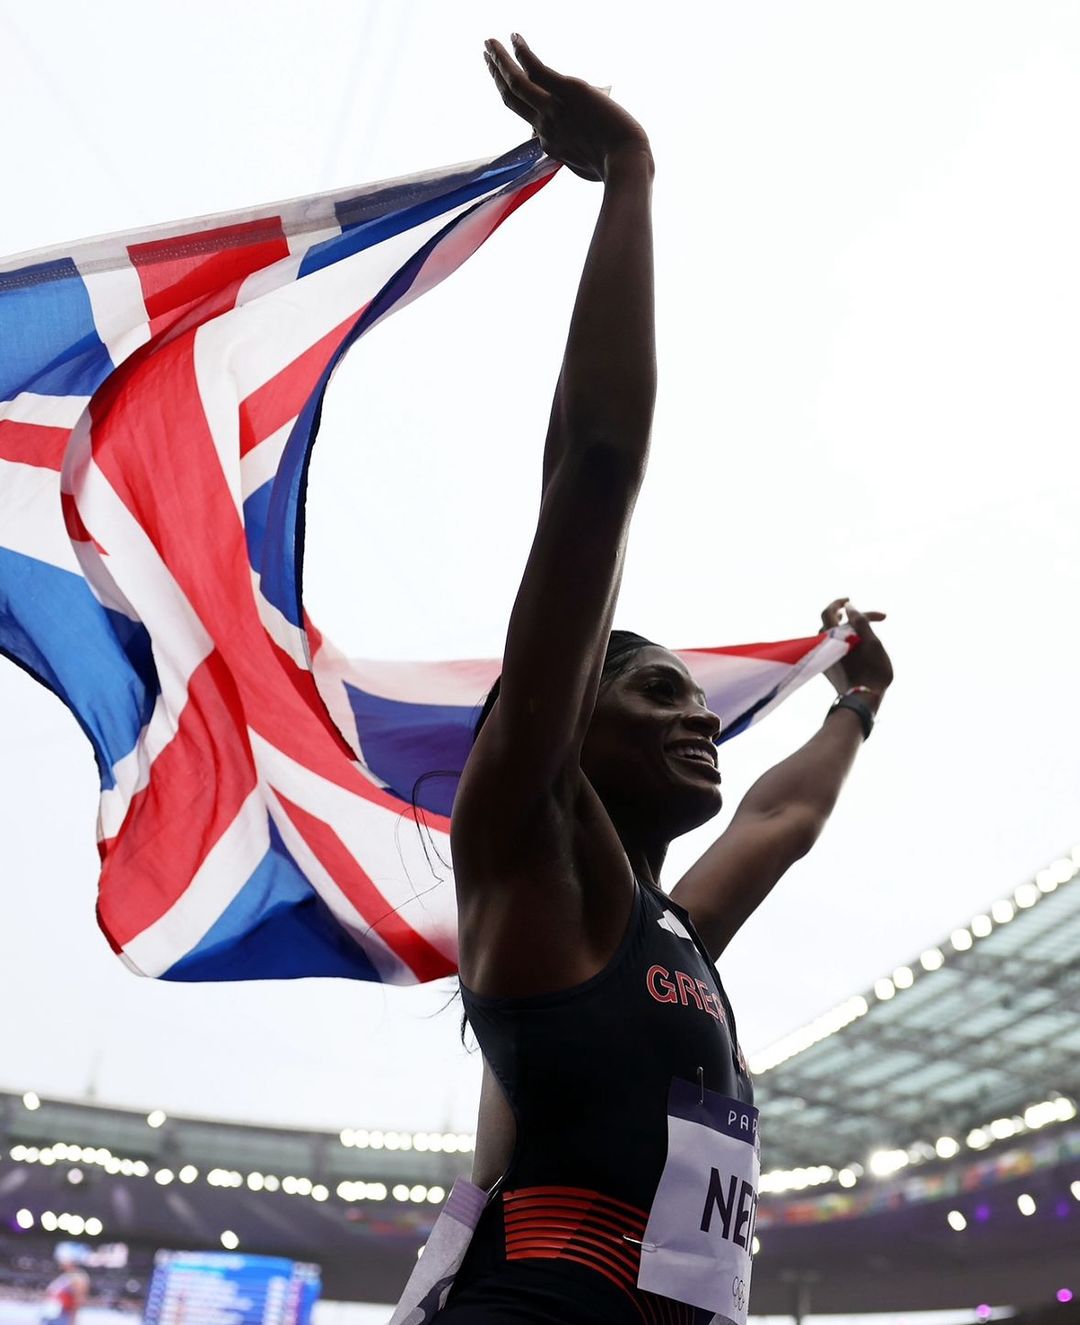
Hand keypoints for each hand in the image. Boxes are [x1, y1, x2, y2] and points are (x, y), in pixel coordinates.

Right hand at [483, 34, 651, 181]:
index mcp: (550, 144)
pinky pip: (535, 69)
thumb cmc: (614, 166)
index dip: (520, 104)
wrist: (625, 162)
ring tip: (489, 43)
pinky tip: (514, 37)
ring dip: (499, 60)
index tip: (512, 88)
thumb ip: (575, 152)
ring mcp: (552, 110)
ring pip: (515, 83)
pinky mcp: (566, 91)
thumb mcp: (587, 165)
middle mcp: (544, 127)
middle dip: (496, 76)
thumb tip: (572, 144)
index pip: (528, 121)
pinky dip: (522, 52)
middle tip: (486, 56)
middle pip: (511, 99)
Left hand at [820, 597, 893, 700]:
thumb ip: (860, 621)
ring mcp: (823, 658)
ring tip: (853, 625)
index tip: (850, 600)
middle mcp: (823, 645)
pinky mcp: (825, 668)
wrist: (863, 699)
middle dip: (840, 614)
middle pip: (827, 622)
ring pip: (827, 635)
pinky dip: (838, 640)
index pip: (830, 611)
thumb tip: (849, 607)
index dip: (840, 603)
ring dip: (839, 627)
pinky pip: (828, 647)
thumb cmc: (873, 670)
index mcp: (833, 636)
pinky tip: (849, 643)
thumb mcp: (872, 642)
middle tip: (852, 611)